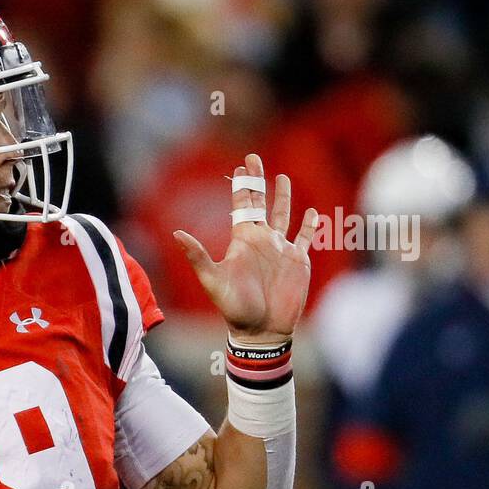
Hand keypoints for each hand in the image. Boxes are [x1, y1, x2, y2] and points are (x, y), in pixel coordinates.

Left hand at [173, 153, 315, 341]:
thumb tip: (176, 234)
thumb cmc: (235, 308)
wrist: (261, 330)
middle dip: (257, 181)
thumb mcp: (213, 280)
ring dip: (282, 197)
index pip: (242, 206)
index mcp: (242, 241)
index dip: (242, 186)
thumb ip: (198, 256)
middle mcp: (261, 240)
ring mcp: (280, 249)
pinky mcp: (298, 261)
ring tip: (281, 177)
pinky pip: (305, 238)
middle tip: (253, 159)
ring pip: (283, 215)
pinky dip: (310, 225)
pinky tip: (313, 213)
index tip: (242, 166)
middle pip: (259, 203)